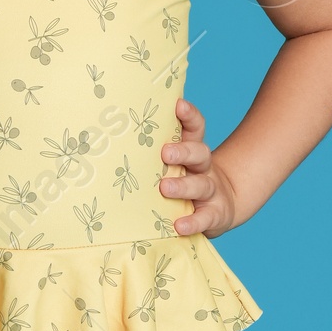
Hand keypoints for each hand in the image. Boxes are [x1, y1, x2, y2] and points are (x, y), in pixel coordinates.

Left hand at [160, 97, 238, 235]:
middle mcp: (203, 168)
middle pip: (199, 153)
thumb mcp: (174, 165)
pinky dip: (193, 222)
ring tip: (165, 188)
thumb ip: (152, 154)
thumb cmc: (184, 182)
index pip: (195, 129)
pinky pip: (205, 218)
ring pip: (201, 184)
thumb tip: (111, 140)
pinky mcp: (214, 215)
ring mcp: (211, 191)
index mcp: (191, 152)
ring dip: (183, 186)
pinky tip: (179, 225)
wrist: (219, 208)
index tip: (178, 105)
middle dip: (183, 151)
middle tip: (165, 153)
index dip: (189, 116)